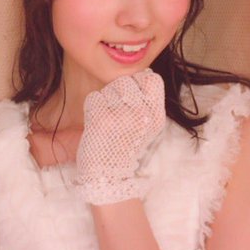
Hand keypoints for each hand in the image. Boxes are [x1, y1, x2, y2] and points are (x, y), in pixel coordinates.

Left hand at [74, 69, 165, 204]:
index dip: (138, 83)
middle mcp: (142, 113)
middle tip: (117, 113)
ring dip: (105, 100)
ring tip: (108, 120)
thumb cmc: (125, 146)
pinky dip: (92, 107)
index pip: (151, 78)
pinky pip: (94, 97)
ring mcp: (122, 115)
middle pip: (126, 81)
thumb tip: (144, 72)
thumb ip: (147, 101)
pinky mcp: (101, 118)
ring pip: (108, 88)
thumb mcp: (148, 125)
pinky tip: (97, 122)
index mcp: (156, 114)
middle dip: (118, 92)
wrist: (110, 176)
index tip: (132, 99)